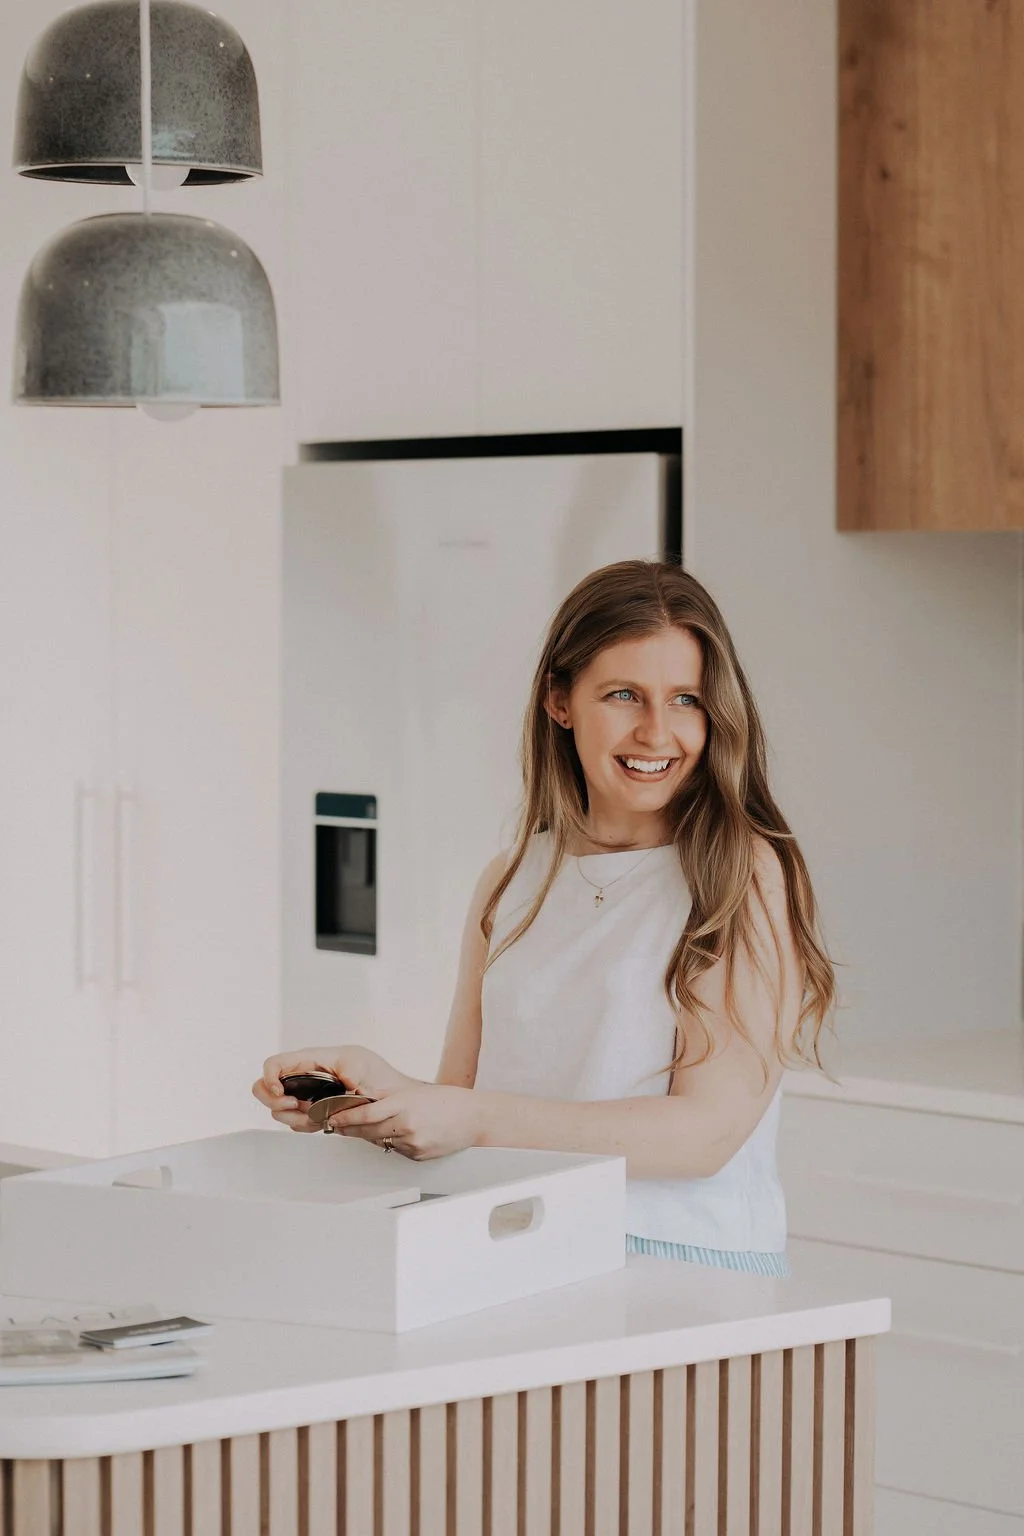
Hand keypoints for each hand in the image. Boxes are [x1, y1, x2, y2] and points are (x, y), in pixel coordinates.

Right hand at [252, 1045, 419, 1132]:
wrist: (395, 1100)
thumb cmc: (379, 1076)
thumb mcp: (359, 1063)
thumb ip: (341, 1070)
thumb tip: (332, 1084)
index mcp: (313, 1059)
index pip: (275, 1064)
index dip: (270, 1078)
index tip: (282, 1093)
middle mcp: (305, 1076)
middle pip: (266, 1087)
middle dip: (275, 1101)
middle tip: (296, 1106)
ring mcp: (308, 1095)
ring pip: (279, 1109)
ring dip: (292, 1116)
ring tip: (314, 1115)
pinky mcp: (314, 1112)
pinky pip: (296, 1122)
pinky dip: (303, 1125)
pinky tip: (319, 1122)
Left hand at [328, 1084, 482, 1160]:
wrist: (473, 1118)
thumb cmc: (448, 1102)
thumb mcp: (414, 1092)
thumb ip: (388, 1098)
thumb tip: (363, 1101)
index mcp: (404, 1105)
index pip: (366, 1114)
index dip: (345, 1116)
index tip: (332, 1116)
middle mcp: (406, 1126)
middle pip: (367, 1131)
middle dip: (348, 1128)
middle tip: (335, 1124)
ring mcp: (412, 1143)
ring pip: (379, 1142)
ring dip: (365, 1136)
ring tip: (355, 1129)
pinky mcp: (417, 1155)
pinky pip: (394, 1150)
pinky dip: (387, 1143)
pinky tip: (387, 1136)